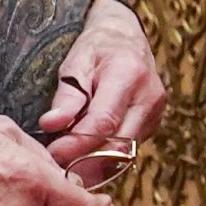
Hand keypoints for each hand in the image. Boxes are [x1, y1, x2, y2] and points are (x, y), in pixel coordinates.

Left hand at [37, 0, 165, 167]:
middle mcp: (149, 97)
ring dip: (95, 166)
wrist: (125, 38)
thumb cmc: (97, 48)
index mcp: (129, 74)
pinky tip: (84, 161)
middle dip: (85, 162)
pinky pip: (129, 151)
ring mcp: (155, 114)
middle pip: (118, 145)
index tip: (53, 153)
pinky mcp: (153, 126)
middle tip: (57, 167)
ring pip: (125, 154)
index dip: (77, 144)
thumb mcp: (76, 61)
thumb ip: (67, 95)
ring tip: (67, 167)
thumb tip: (50, 125)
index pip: (104, 121)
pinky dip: (106, 160)